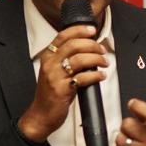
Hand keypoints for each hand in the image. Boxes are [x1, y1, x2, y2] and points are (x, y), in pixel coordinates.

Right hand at [19, 26, 107, 141]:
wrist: (41, 115)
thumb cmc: (50, 94)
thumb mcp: (54, 72)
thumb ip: (66, 59)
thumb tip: (88, 49)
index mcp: (47, 57)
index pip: (63, 36)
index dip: (79, 30)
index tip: (92, 30)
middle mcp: (50, 64)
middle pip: (74, 45)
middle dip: (92, 45)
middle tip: (102, 50)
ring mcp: (55, 77)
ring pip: (80, 60)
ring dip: (97, 59)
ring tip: (104, 62)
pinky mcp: (62, 90)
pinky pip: (83, 78)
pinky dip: (95, 75)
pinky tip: (101, 76)